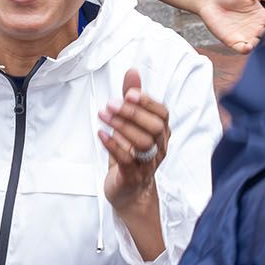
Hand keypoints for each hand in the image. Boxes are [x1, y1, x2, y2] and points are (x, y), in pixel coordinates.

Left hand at [98, 69, 170, 211]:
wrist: (129, 192)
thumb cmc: (132, 154)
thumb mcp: (132, 124)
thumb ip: (133, 98)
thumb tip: (133, 72)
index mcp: (161, 134)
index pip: (163, 114)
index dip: (148, 102)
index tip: (129, 93)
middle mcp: (159, 148)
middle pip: (155, 128)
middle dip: (133, 113)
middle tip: (111, 104)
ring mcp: (147, 164)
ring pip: (143, 143)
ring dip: (122, 127)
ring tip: (104, 116)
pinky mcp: (132, 176)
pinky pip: (127, 160)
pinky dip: (113, 145)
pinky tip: (101, 135)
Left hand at [198, 0, 264, 52]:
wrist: (210, 0)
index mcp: (261, 15)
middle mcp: (255, 27)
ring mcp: (245, 35)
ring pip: (258, 45)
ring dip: (260, 46)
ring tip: (259, 41)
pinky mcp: (233, 41)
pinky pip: (243, 50)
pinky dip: (247, 50)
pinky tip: (248, 45)